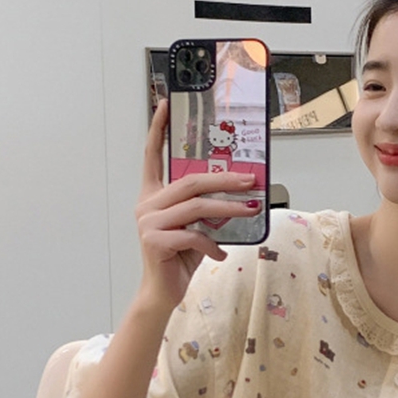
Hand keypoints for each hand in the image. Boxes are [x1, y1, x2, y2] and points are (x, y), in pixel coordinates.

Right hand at [136, 100, 261, 307]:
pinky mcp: (155, 241)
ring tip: (250, 210)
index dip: (158, 129)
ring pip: (196, 207)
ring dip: (228, 209)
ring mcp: (148, 222)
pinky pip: (194, 235)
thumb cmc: (180, 258)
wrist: (163, 293)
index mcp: (153, 196)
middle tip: (251, 181)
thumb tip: (240, 194)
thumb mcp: (195, 227)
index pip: (152, 155)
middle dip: (225, 179)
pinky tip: (220, 255)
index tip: (165, 104)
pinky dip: (213, 245)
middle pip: (190, 182)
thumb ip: (205, 209)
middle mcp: (147, 205)